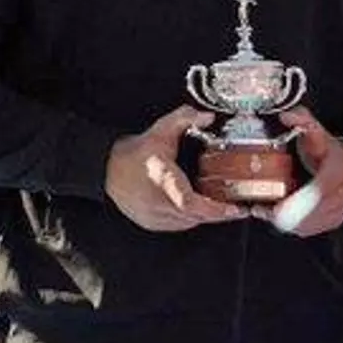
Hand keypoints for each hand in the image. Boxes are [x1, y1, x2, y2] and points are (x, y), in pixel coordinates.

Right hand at [104, 105, 246, 230]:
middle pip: (196, 217)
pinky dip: (189, 219)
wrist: (108, 169)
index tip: (235, 209)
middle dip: (217, 213)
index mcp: (164, 181)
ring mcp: (152, 216)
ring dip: (203, 216)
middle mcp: (158, 203)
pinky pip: (177, 226)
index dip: (215, 209)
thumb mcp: (161, 129)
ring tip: (218, 207)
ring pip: (188, 224)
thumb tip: (207, 116)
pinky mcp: (149, 223)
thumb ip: (185, 118)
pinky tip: (196, 208)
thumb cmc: (134, 153)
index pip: (191, 203)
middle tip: (234, 207)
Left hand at [255, 107, 342, 236]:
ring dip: (287, 221)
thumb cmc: (332, 152)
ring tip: (267, 211)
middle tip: (264, 209)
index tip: (279, 207)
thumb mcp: (319, 132)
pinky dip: (294, 226)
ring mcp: (340, 209)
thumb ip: (303, 121)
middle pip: (314, 211)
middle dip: (287, 213)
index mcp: (339, 167)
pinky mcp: (333, 221)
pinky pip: (311, 229)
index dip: (302, 199)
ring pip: (311, 223)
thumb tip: (287, 116)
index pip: (322, 187)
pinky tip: (281, 218)